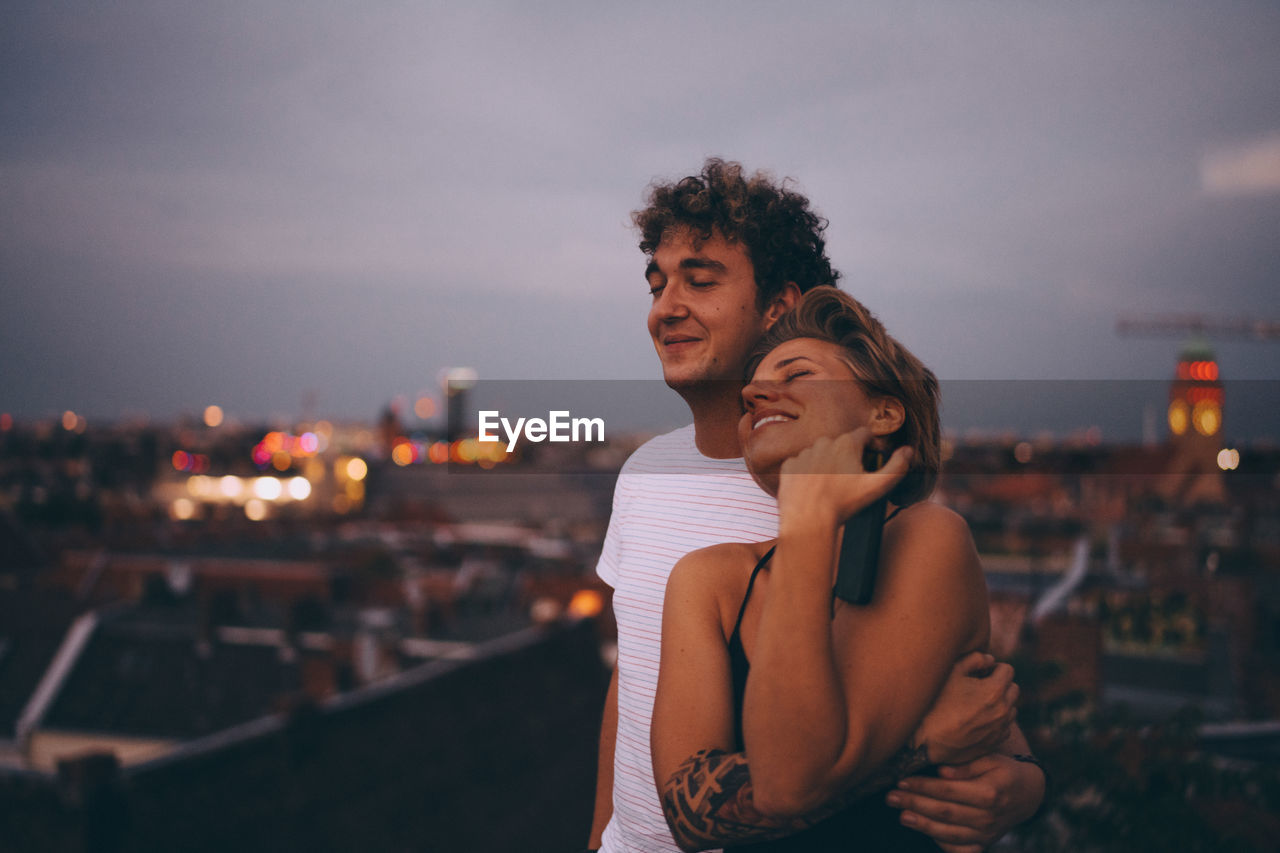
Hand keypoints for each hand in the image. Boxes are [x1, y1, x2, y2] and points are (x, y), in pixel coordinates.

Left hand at [776, 428, 911, 528]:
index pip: (865, 434)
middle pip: (843, 444)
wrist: (808, 520)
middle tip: (852, 479)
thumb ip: (897, 466)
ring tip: (832, 487)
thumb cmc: (843, 504)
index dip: (872, 446)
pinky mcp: (789, 465)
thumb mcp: (878, 486)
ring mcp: (804, 453)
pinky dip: (809, 473)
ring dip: (828, 464)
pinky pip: (803, 464)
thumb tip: (908, 450)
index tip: (873, 460)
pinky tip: (814, 489)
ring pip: (822, 454)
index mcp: (846, 443)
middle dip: (850, 457)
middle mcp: (823, 442)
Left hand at [885, 753, 1045, 852]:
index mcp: (989, 793)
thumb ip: (966, 765)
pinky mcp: (983, 842)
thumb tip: (942, 771)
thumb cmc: (1003, 771)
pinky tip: (921, 830)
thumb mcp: (990, 759)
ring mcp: (986, 833)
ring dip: (922, 825)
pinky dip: (938, 840)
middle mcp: (987, 816)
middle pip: (944, 812)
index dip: (923, 786)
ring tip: (901, 815)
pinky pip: (958, 845)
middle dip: (914, 804)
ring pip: (948, 832)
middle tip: (891, 796)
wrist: (1028, 795)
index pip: (948, 790)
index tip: (901, 780)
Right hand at [913, 652, 1016, 765]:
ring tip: (979, 703)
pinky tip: (978, 719)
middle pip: (1014, 689)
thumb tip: (990, 660)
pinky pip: (1005, 726)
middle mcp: (1003, 710)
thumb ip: (975, 659)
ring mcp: (1000, 728)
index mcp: (994, 690)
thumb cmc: (937, 703)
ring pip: (1012, 708)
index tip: (980, 672)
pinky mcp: (995, 742)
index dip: (993, 667)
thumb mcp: (951, 673)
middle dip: (1001, 684)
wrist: (928, 741)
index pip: (1008, 670)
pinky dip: (997, 720)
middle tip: (980, 686)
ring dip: (1001, 703)